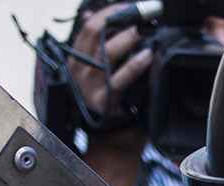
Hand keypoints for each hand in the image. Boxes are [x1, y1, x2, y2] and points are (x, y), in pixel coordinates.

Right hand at [71, 3, 154, 122]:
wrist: (106, 134)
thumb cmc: (103, 96)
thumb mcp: (92, 67)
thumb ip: (92, 43)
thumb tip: (89, 13)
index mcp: (76, 58)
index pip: (88, 26)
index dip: (108, 13)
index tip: (129, 6)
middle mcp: (79, 69)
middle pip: (95, 33)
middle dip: (119, 18)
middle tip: (141, 12)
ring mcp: (90, 85)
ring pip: (107, 52)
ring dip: (127, 37)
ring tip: (142, 30)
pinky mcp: (103, 100)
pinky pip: (120, 78)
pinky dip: (135, 65)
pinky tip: (147, 55)